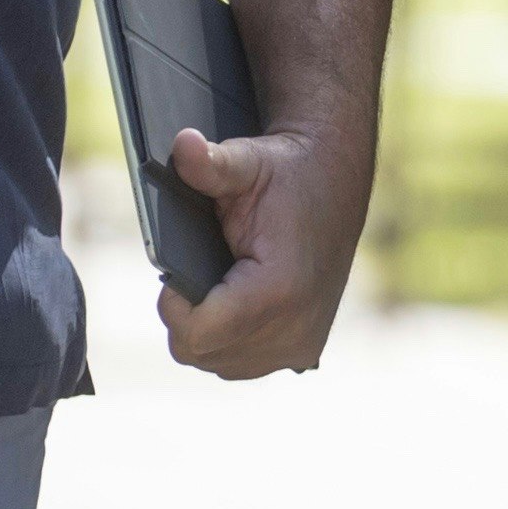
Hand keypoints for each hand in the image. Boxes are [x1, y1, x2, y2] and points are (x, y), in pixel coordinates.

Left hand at [156, 123, 367, 380]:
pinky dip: (229, 340)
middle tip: (195, 274)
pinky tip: (234, 303)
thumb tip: (182, 144)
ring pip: (218, 362)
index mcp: (280, 289)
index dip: (173, 306)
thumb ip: (210, 163)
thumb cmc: (287, 174)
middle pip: (200, 351)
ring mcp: (301, 347)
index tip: (172, 277)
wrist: (335, 184)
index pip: (197, 333)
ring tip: (218, 285)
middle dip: (187, 315)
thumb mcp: (247, 162)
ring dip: (207, 330)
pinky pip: (242, 363)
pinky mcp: (304, 352)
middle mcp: (296, 329)